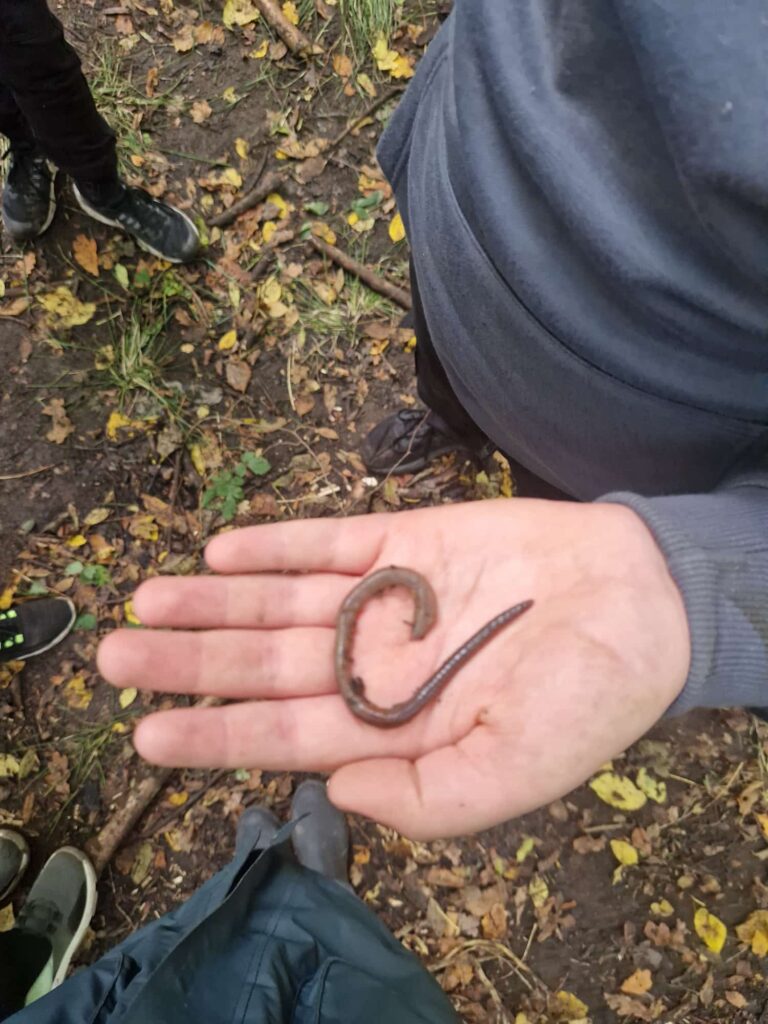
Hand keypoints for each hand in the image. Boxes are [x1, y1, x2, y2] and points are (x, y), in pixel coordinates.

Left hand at [97, 499, 689, 839]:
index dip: (216, 734)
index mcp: (397, 728)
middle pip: (266, 663)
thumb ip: (423, 802)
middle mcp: (379, 663)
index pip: (287, 735)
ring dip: (215, 599)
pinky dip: (278, 544)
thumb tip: (331, 794)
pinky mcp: (408, 540)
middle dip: (190, 661)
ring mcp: (389, 599)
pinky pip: (331, 543)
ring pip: (282, 600)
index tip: (146, 733)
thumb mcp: (515, 774)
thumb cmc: (589, 698)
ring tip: (146, 599)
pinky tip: (223, 549)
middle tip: (112, 656)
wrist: (646, 601)